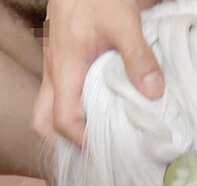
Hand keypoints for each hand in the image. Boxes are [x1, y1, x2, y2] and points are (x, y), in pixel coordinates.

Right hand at [31, 0, 163, 145]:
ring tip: (104, 138)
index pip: (60, 121)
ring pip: (50, 107)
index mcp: (65, 68)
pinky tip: (105, 110)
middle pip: (43, 121)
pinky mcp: (66, 59)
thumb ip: (138, 56)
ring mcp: (57, 66)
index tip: (105, 152)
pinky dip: (78, 107)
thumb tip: (153, 93)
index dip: (79, 142)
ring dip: (71, 126)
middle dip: (64, 143)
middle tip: (97, 152)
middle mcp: (55, 71)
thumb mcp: (124, 21)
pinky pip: (64, 93)